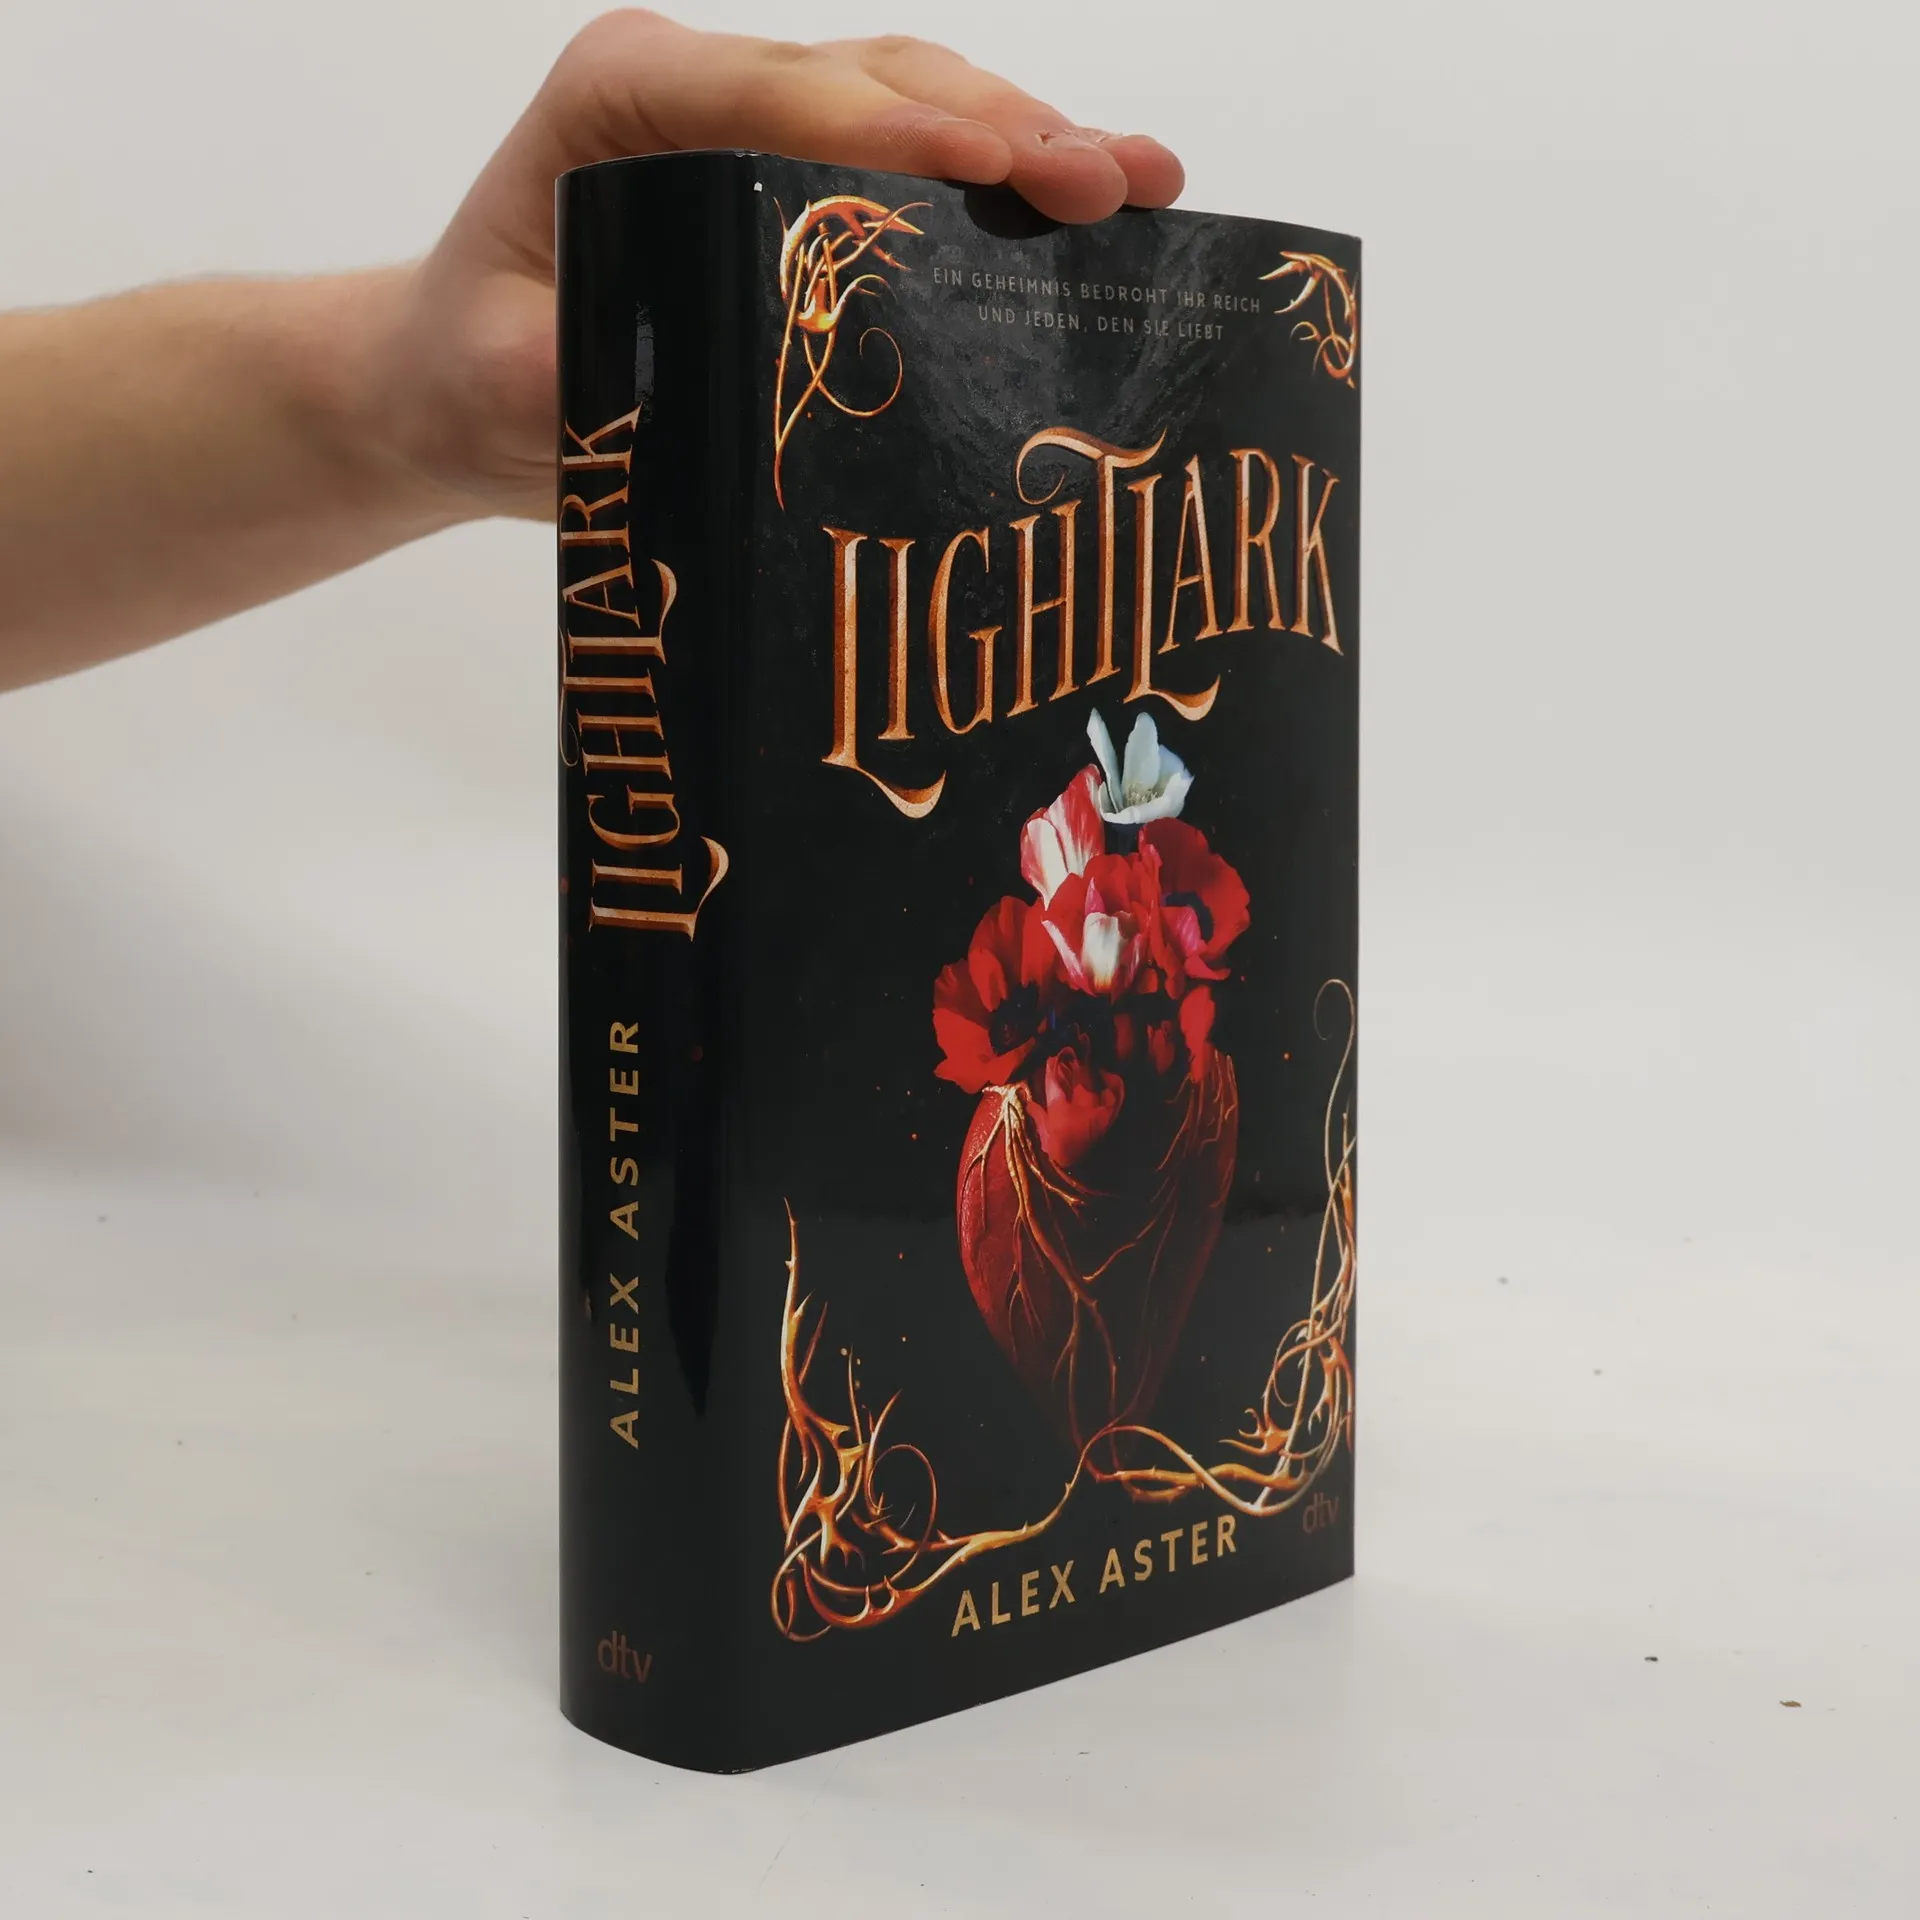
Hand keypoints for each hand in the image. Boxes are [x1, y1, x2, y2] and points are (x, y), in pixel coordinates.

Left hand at [374, 10, 1185, 519]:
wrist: (455, 386)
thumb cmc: (473, 370)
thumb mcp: (504, 379)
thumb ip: (581, 372)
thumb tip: (697, 390)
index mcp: (620, 97)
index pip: (771, 92)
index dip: (887, 125)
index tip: (986, 164)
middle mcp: (701, 93)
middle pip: (876, 81)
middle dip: (1000, 128)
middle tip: (1106, 182)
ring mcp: (761, 132)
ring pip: (920, 105)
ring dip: (1034, 141)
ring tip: (1142, 183)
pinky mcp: (801, 187)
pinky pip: (920, 164)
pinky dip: (1010, 185)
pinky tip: (1101, 206)